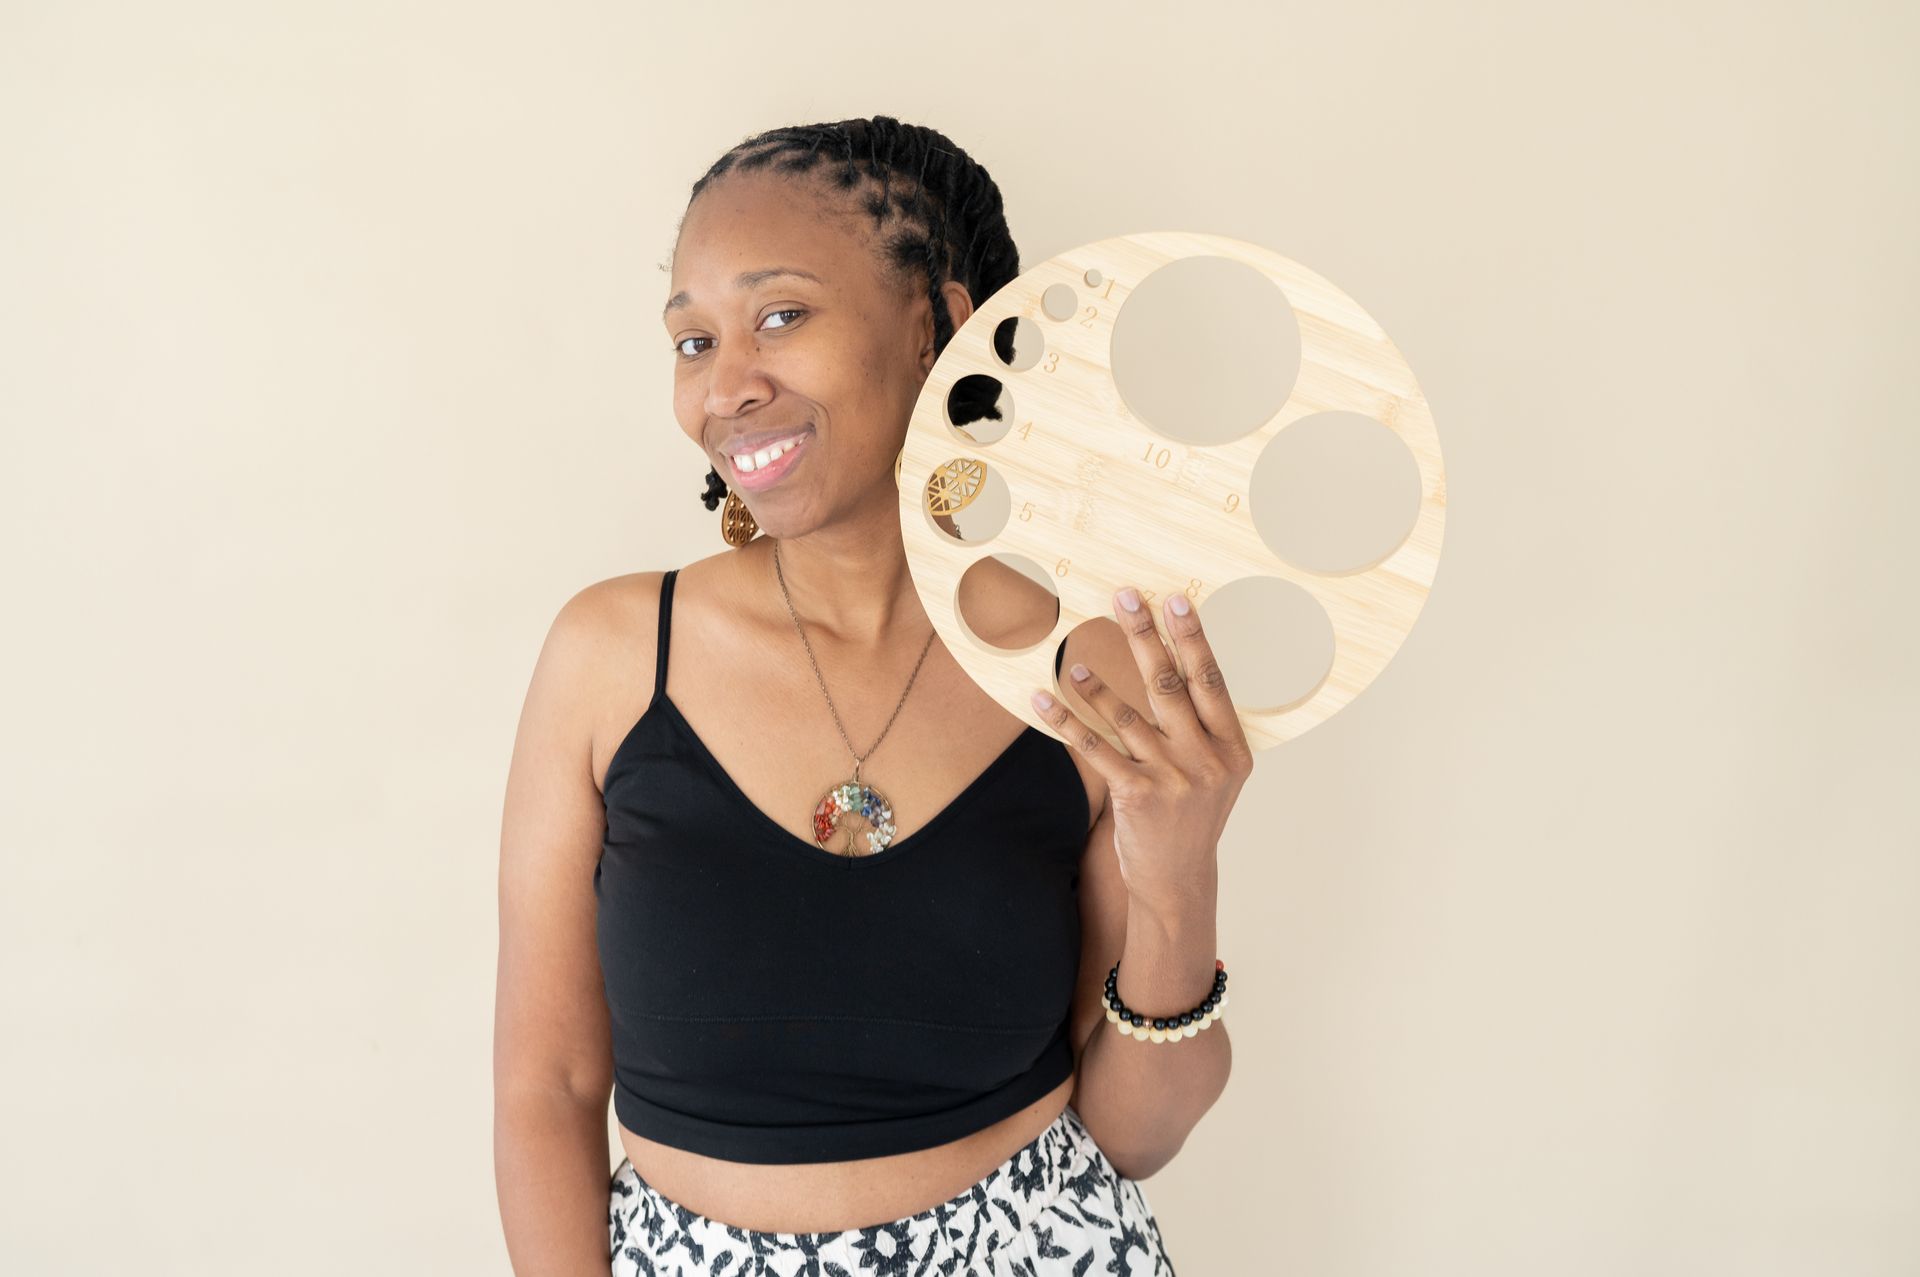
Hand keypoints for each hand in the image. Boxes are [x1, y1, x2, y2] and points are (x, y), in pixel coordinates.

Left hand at [1030, 584, 1253, 916]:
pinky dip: (1066, 720)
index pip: (1211, 680)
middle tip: (1126, 597)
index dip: (1192, 637)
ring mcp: (1173, 778)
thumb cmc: (1193, 819)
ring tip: (1073, 660)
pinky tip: (1044, 700)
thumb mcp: (1216, 775)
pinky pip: (1095, 748)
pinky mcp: (1136, 796)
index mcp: (1233, 748)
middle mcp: (1207, 759)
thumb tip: (1172, 666)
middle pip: (1171, 684)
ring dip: (1096, 685)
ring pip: (1127, 715)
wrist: (1178, 881)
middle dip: (1146, 636)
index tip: (1176, 601)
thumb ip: (1202, 729)